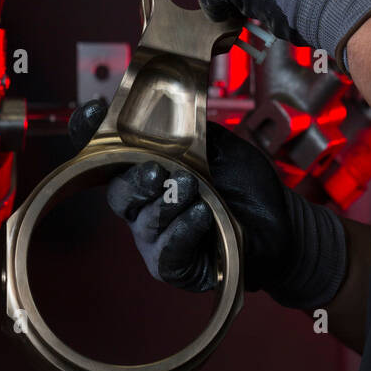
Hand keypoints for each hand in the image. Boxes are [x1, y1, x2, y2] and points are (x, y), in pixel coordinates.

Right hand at [68, 99, 346, 306]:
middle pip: (119, 192)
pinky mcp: (174, 266)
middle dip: (136, 179)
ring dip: (166, 204)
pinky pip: (166, 253)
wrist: (280, 220)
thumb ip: (188, 127)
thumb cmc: (245, 181)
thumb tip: (164, 103)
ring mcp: (155, 237)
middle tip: (157, 170)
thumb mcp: (218, 144)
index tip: (93, 110)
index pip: (108, 150)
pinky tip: (200, 215)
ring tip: (191, 189)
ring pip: (143, 223)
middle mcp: (143, 203)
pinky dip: (182, 231)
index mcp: (148, 167)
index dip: (90, 131)